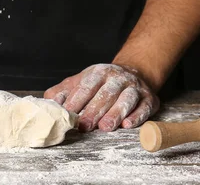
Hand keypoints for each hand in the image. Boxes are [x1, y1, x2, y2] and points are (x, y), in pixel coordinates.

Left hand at [44, 64, 159, 131]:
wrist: (134, 73)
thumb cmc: (102, 83)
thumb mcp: (81, 81)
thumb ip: (63, 91)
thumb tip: (49, 102)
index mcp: (99, 72)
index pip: (86, 86)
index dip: (77, 100)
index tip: (68, 114)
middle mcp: (118, 78)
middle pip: (105, 94)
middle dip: (94, 110)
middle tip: (84, 126)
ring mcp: (135, 87)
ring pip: (126, 99)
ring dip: (115, 113)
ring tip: (105, 127)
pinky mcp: (150, 99)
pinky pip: (144, 107)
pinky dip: (137, 116)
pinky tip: (128, 125)